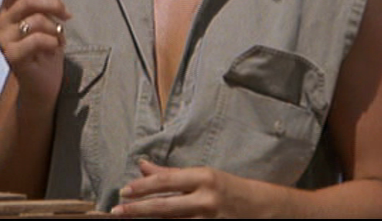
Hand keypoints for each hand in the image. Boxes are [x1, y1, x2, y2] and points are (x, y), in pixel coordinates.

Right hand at [0, 0, 69, 100]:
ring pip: (36, 20)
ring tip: (57, 39)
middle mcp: (3, 21)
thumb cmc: (44, 50)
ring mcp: (5, 39)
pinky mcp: (12, 55)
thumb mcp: (45, 21)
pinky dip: (52, 42)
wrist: (41, 82)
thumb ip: (43, 4)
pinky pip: (38, 39)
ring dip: (55, 29)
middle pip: (28, 0)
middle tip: (66, 14)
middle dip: (53, 4)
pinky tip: (53, 48)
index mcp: (9, 9)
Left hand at [111, 160, 264, 217]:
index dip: (142, 187)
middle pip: (164, 206)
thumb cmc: (229, 190)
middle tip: (117, 211)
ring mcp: (210, 220)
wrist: (265, 209)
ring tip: (130, 219)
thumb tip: (142, 166)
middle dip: (137, 209)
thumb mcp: (203, 177)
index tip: (123, 191)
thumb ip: (172, 174)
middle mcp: (206, 199)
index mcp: (204, 178)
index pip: (166, 181)